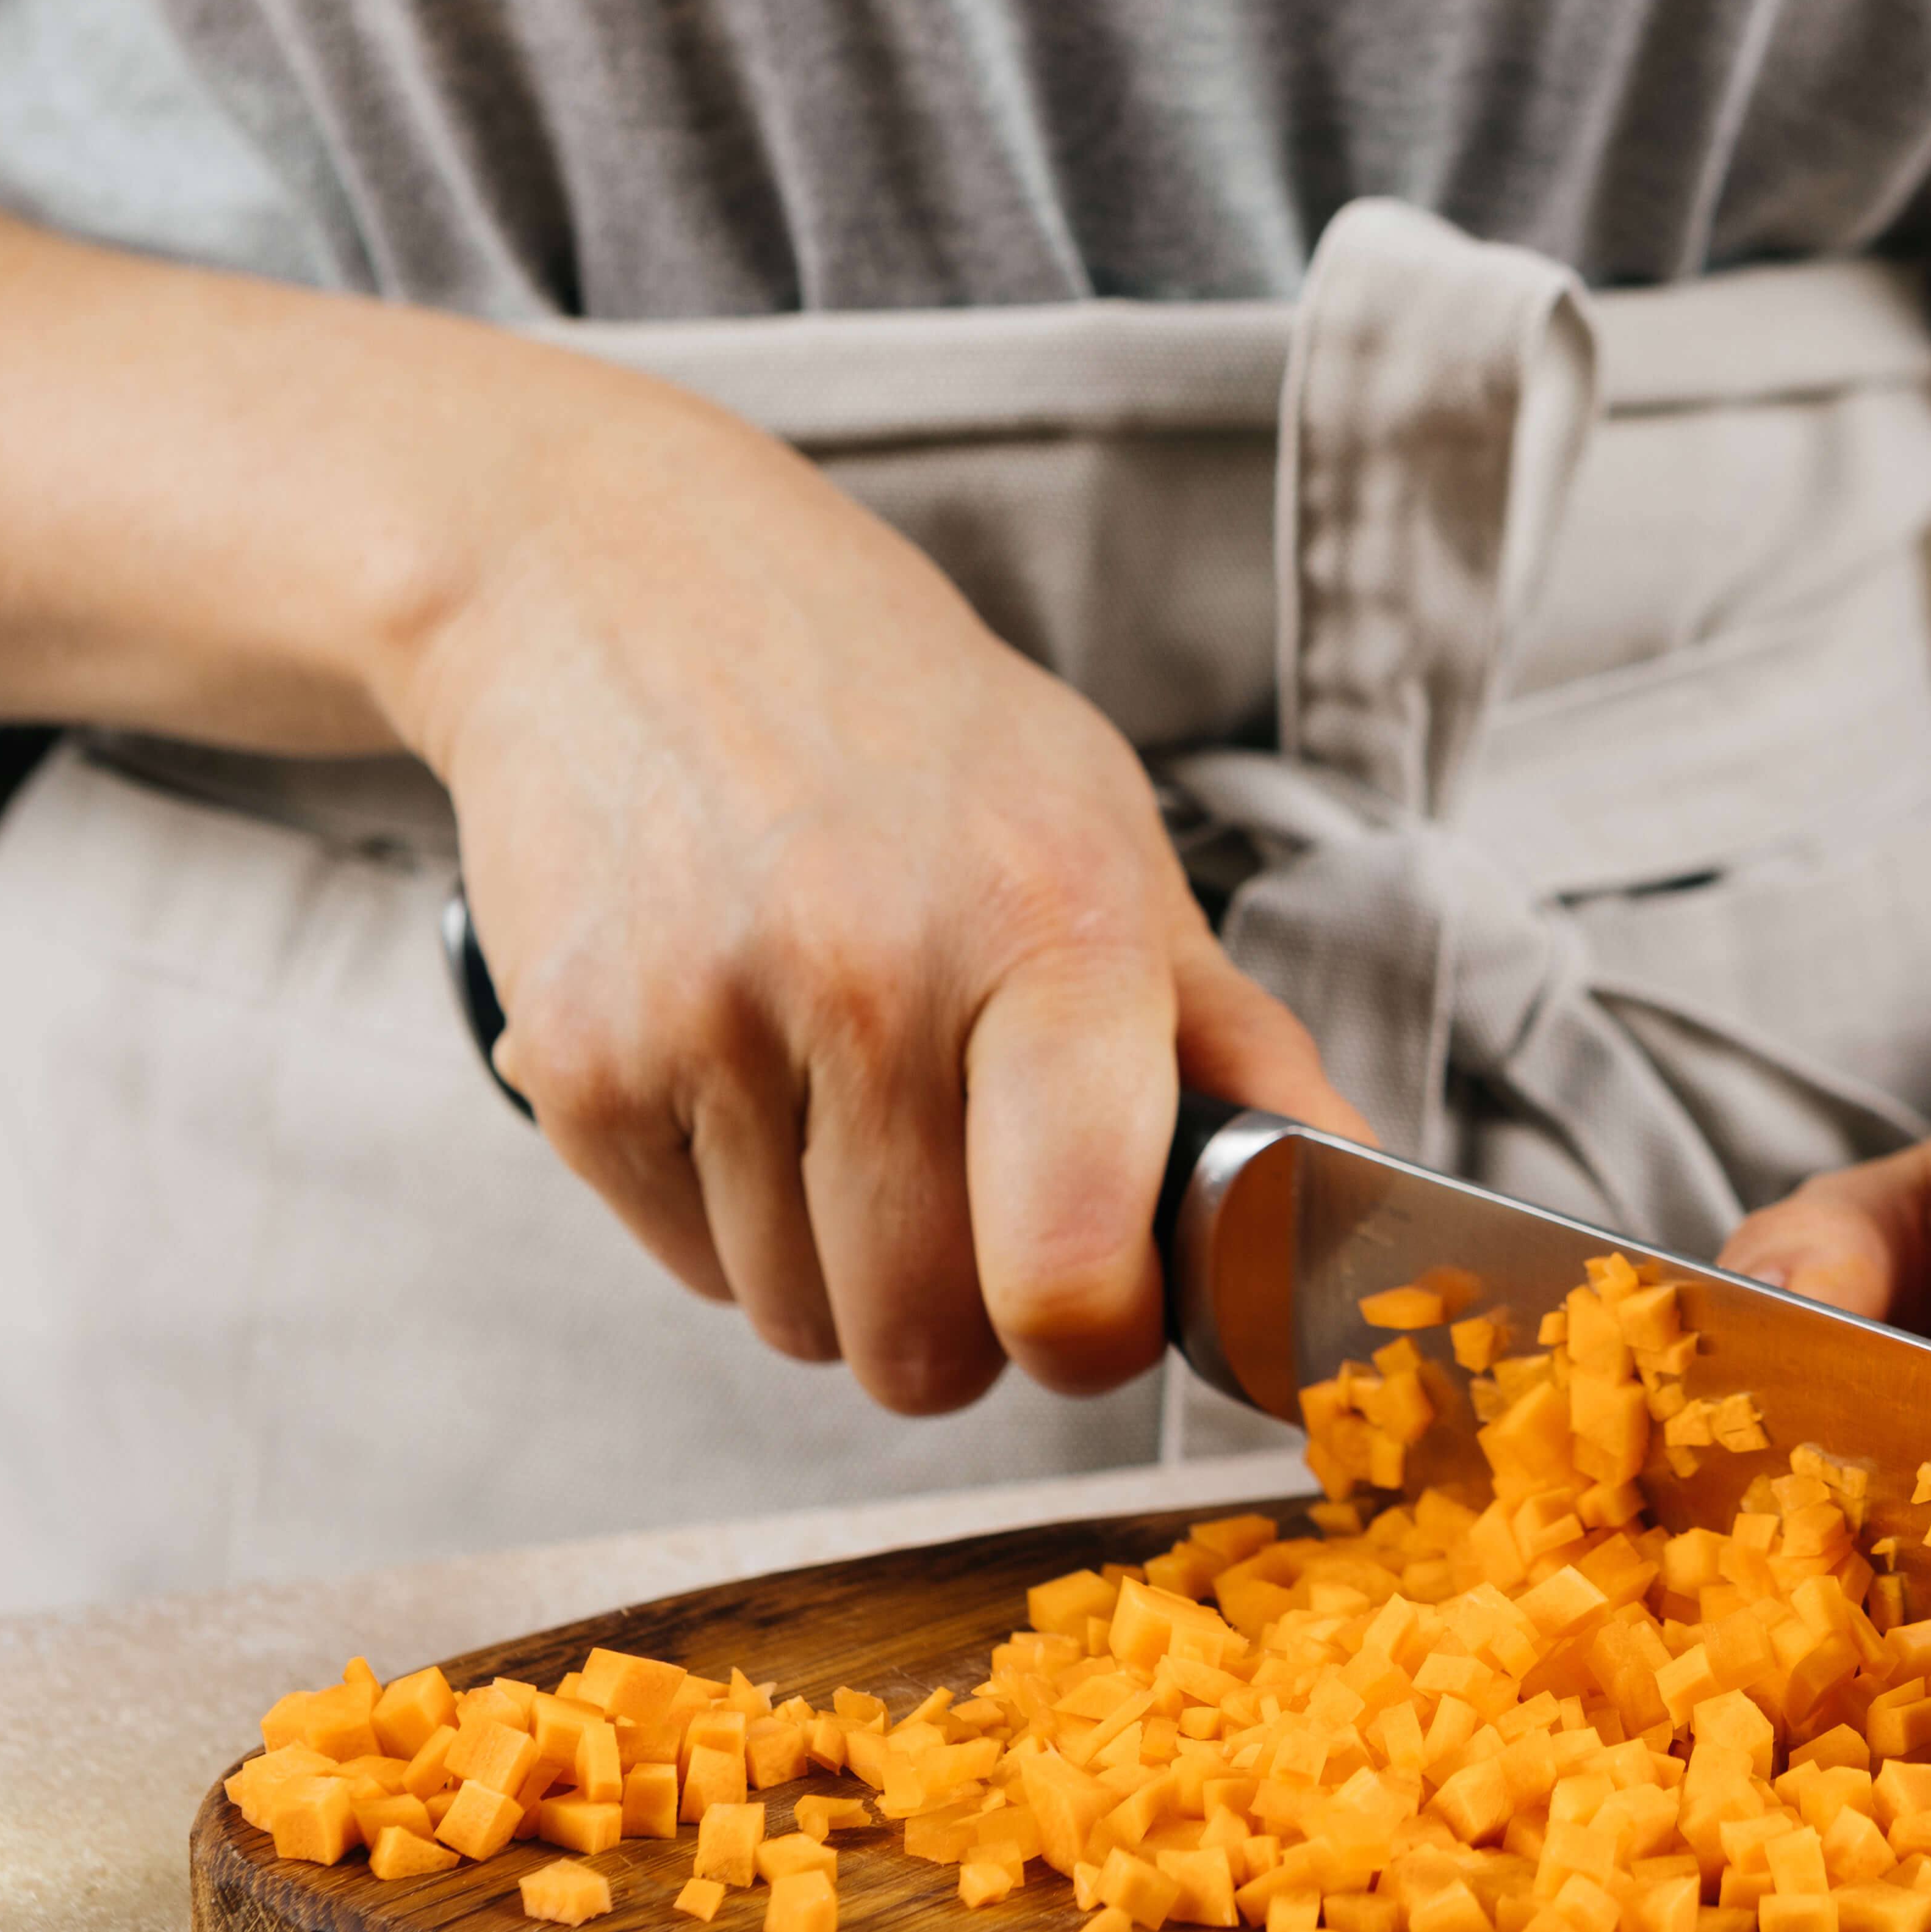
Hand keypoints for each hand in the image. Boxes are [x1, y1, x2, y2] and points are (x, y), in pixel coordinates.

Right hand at [395, 385, 1365, 1412]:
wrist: (624, 588)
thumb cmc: (902, 730)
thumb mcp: (1104, 837)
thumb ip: (1236, 1045)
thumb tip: (1356, 1206)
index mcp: (1050, 928)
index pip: (1071, 1275)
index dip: (1092, 1340)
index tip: (1093, 1307)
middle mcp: (871, 976)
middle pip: (927, 1343)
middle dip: (958, 1317)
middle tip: (960, 1189)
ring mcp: (705, 1019)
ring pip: (801, 1325)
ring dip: (835, 1267)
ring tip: (837, 1096)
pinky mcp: (574, 1060)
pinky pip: (688, 1270)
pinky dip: (724, 1217)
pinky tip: (741, 1073)